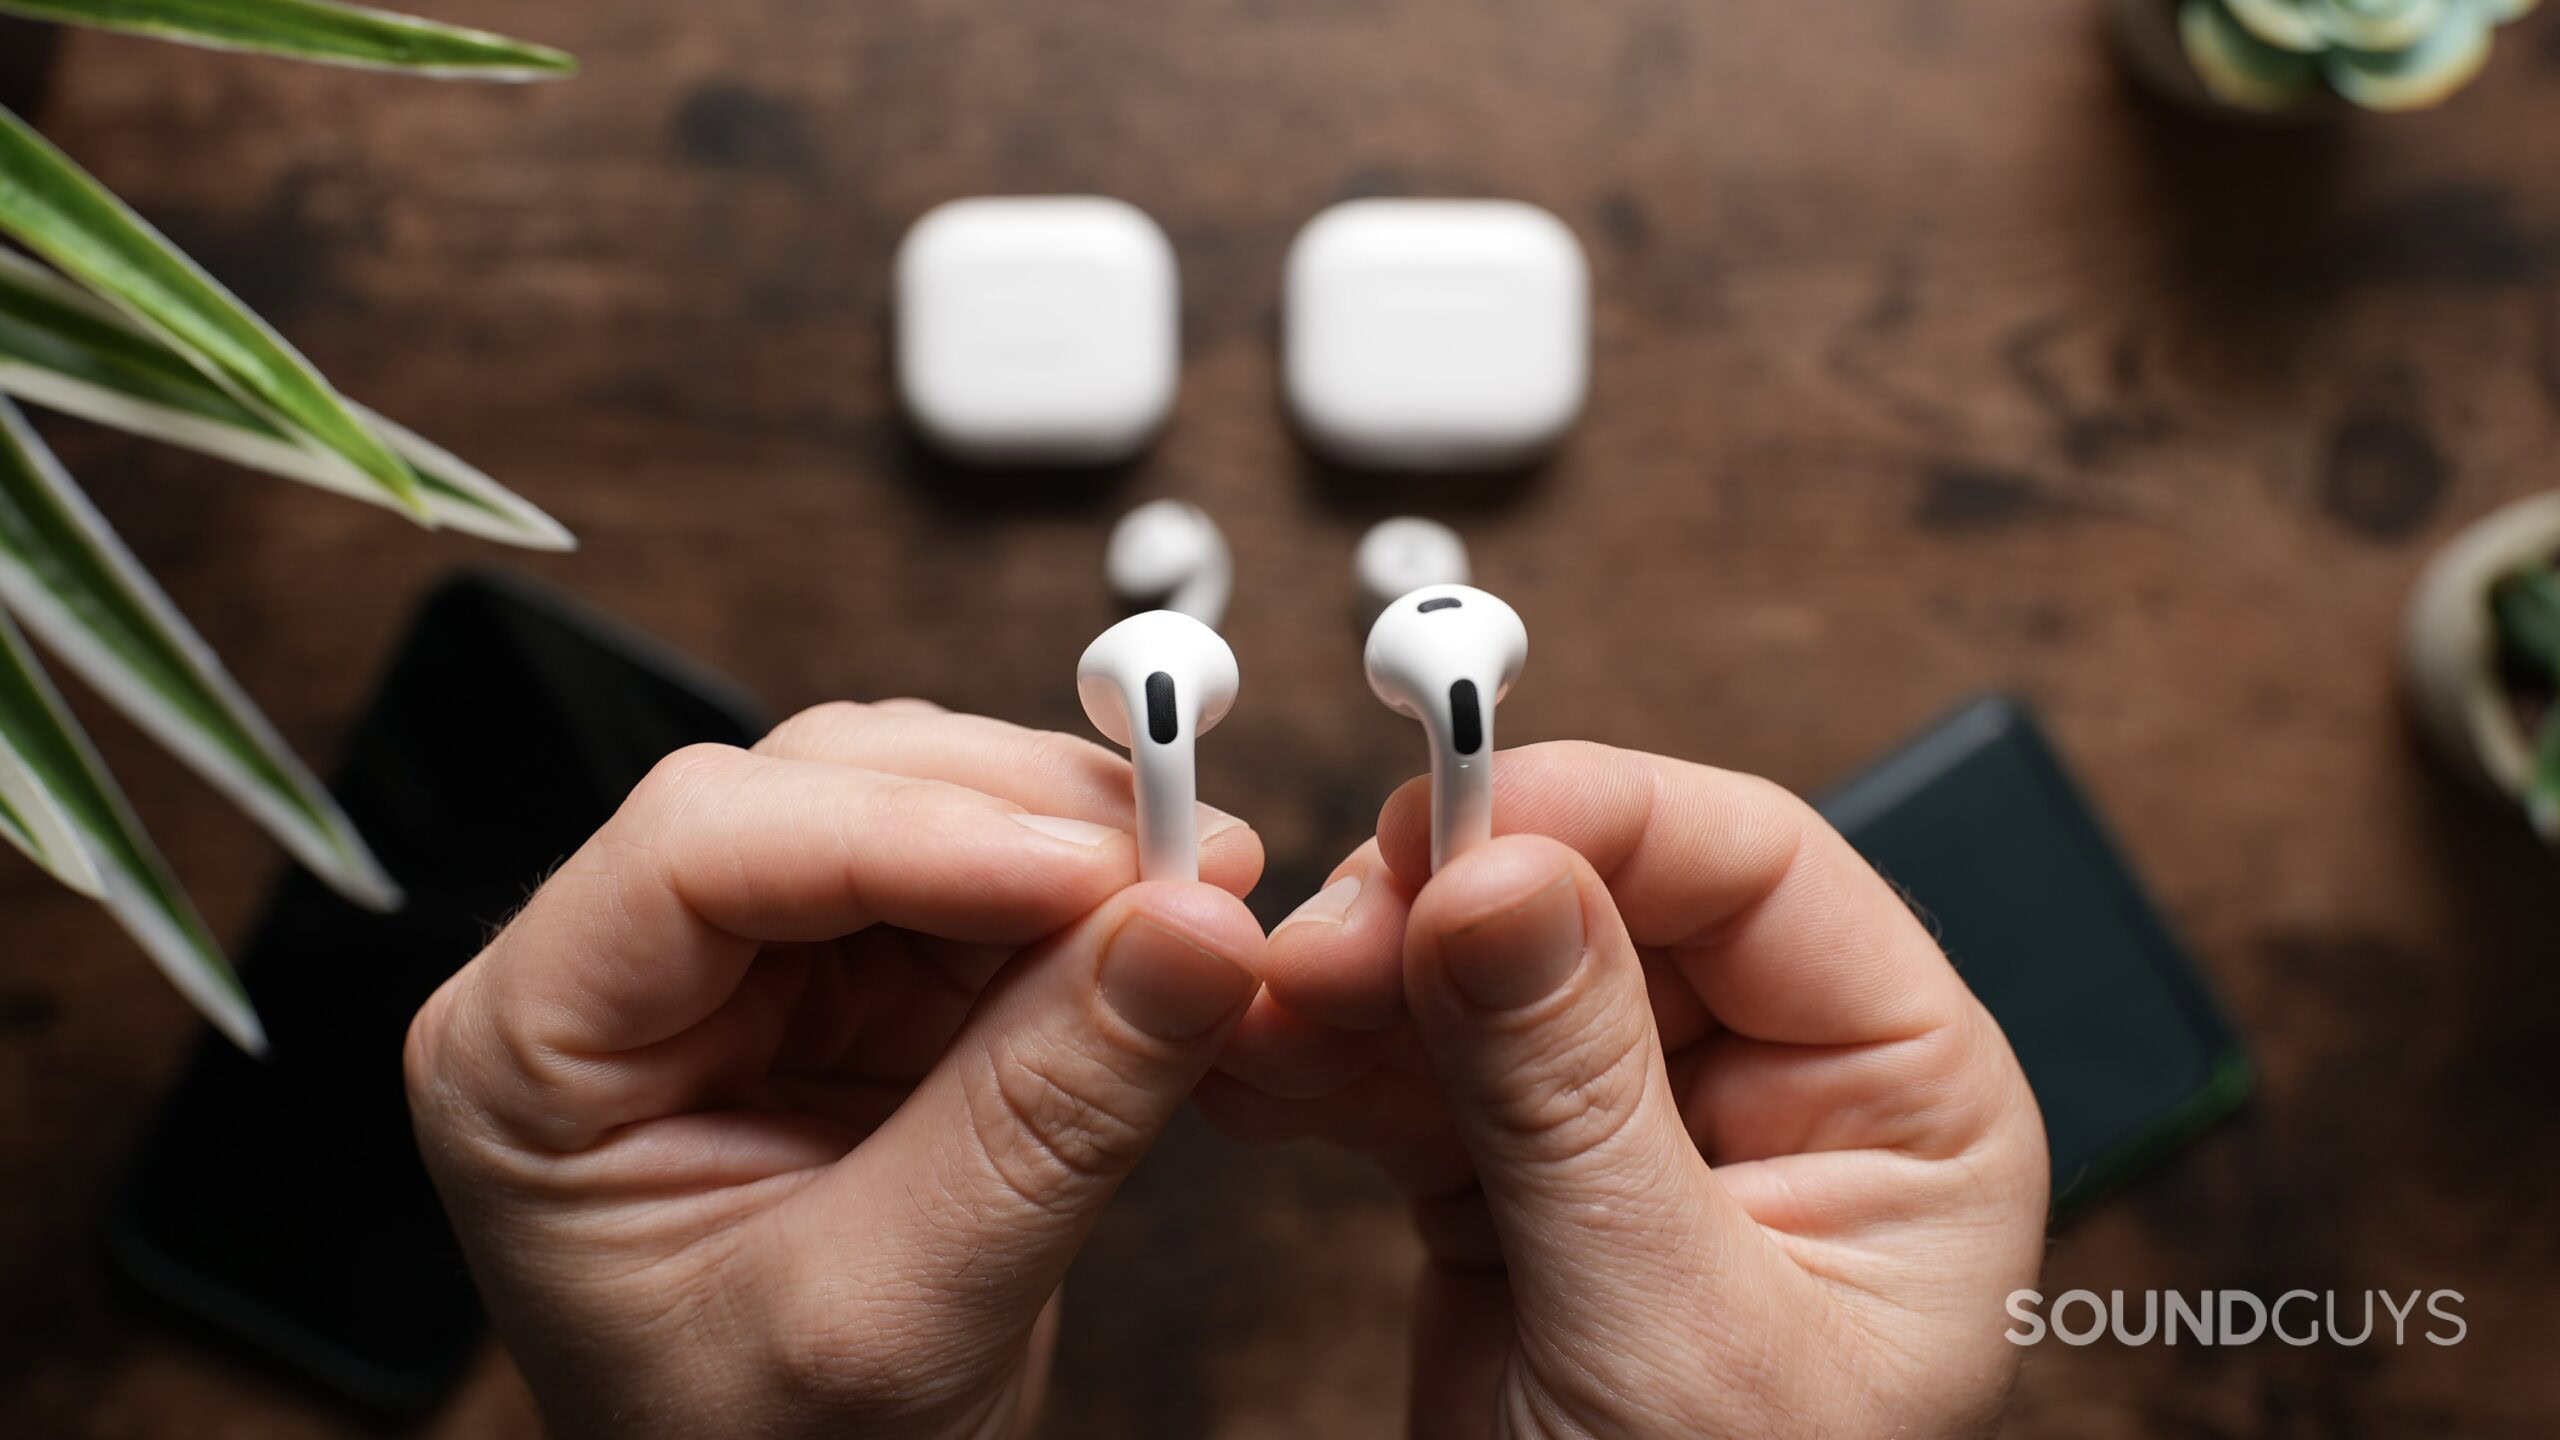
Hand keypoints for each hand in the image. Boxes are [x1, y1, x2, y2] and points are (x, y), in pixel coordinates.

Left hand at [405, 701, 1265, 1439]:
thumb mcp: (895, 1317)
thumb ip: (1043, 1117)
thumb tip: (1197, 927)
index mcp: (533, 1051)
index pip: (704, 849)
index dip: (911, 830)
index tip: (1096, 871)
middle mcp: (626, 976)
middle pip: (817, 790)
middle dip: (1014, 814)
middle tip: (1190, 856)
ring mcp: (745, 974)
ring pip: (910, 804)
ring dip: (1064, 838)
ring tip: (1199, 898)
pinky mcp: (853, 991)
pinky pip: (980, 885)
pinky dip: (1084, 898)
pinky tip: (1163, 940)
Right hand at [1203, 742, 2048, 1438]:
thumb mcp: (1673, 1329)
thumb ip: (1577, 1100)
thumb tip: (1496, 878)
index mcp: (1904, 1094)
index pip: (1757, 870)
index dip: (1600, 817)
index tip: (1450, 819)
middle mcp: (1773, 1080)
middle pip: (1599, 897)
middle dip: (1443, 902)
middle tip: (1318, 937)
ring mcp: (1634, 1121)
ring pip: (1481, 969)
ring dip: (1354, 976)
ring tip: (1256, 1011)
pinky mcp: (1514, 1173)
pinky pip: (1409, 1065)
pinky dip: (1320, 1057)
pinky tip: (1250, 1064)